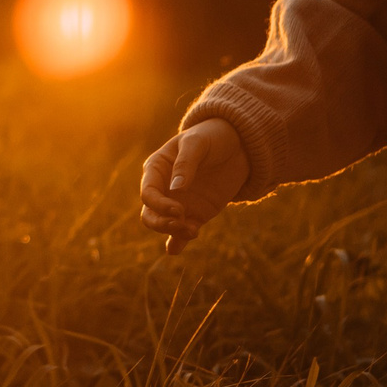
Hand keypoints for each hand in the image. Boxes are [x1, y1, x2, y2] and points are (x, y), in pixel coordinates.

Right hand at [139, 119, 249, 251]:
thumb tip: (176, 188)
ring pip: (165, 225)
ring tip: (193, 232)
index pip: (148, 193)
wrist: (238, 146)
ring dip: (173, 232)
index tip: (178, 210)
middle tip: (181, 223)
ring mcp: (179, 203)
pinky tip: (175, 249)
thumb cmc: (212, 137)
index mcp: (157, 168)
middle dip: (162, 223)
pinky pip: (182, 232)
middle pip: (150, 213)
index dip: (159, 204)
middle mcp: (164, 188)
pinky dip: (178, 241)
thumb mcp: (198, 143)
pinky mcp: (195, 214)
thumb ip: (186, 164)